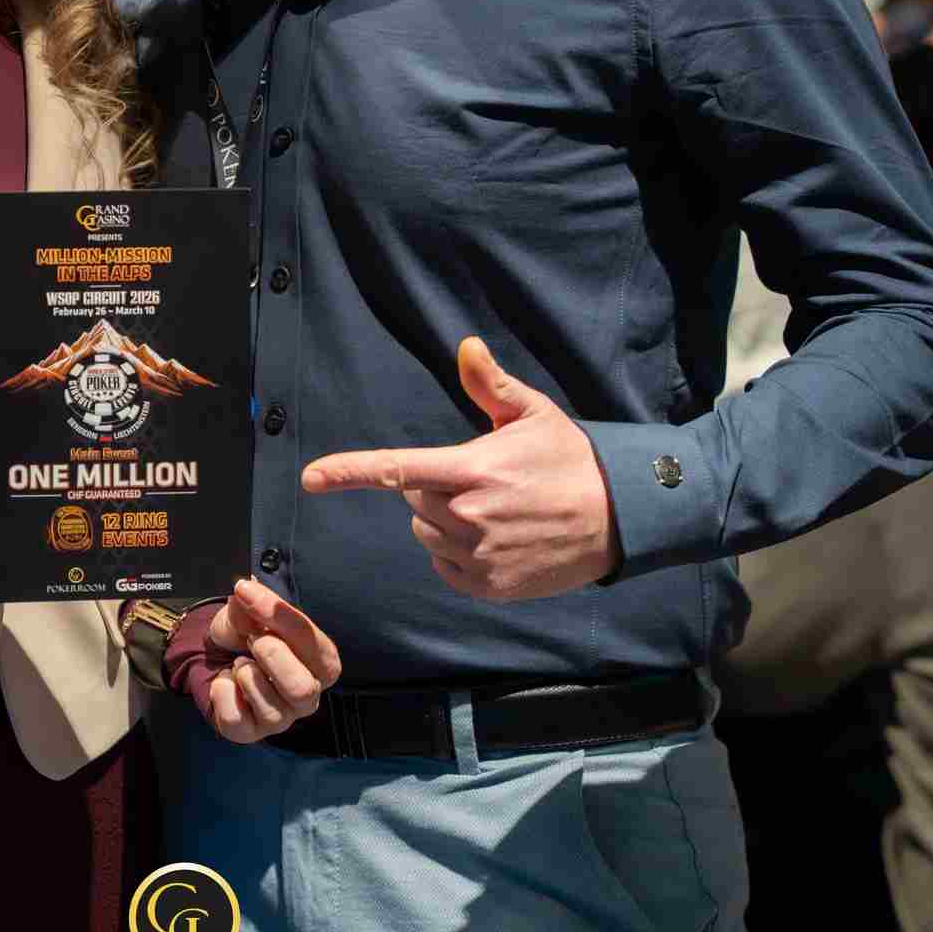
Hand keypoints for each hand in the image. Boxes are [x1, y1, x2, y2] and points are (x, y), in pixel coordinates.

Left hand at [204, 578, 341, 742]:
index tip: (247, 592)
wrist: (215, 654)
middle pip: (302, 688)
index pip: (314, 643)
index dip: (281, 617)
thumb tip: (247, 591)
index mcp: (320, 661)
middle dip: (272, 656)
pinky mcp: (250, 732)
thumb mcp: (250, 611)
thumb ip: (255, 602)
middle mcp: (307, 695)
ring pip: (272, 711)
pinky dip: (223, 693)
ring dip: (246, 676)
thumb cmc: (246, 634)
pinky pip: (236, 720)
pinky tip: (225, 681)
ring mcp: (280, 718)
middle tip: (252, 639)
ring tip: (239, 663)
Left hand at [301, 336, 621, 599]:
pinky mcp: (488, 585)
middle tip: (481, 481)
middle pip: (414, 501)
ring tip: (495, 511)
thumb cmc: (570, 459)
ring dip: (445, 522)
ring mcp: (478, 554)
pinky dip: (459, 554)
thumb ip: (492, 385)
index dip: (350, 472)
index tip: (312, 478)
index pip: (398, 469)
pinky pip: (446, 567)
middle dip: (435, 488)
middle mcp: (469, 515)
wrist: (619, 518)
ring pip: (427, 534)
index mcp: (472, 469)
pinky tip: (496, 539)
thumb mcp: (534, 414)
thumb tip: (466, 346)